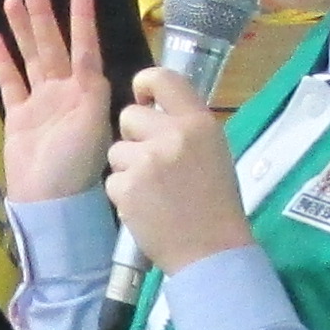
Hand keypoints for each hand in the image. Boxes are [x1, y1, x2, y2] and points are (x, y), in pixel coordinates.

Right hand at [0, 0, 114, 201]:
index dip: (82, 17)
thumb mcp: (93, 126)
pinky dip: (3, 60)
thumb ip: (92, 93)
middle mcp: (64, 91)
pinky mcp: (18, 115)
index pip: (84, 46)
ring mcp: (40, 102)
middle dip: (43, 14)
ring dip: (22, 29)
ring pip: (31, 56)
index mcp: (86, 91)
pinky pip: (10, 81)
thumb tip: (91, 67)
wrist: (48, 200)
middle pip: (53, 44)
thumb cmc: (74, 165)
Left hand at [104, 69, 254, 269]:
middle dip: (133, 137)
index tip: (142, 96)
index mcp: (199, 123)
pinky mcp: (127, 187)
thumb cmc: (216, 204)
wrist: (212, 251)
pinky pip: (113, 180)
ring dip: (128, 168)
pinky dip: (124, 195)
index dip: (145, 82)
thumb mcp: (213, 152)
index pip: (163, 78)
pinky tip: (146, 208)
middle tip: (152, 163)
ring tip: (153, 192)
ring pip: (116, 151)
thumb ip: (184, 128)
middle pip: (128, 116)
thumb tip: (154, 111)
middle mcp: (172, 135)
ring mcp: (147, 161)